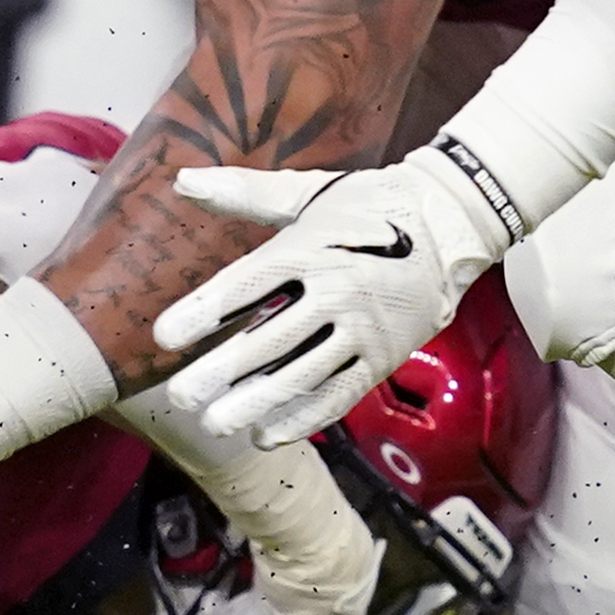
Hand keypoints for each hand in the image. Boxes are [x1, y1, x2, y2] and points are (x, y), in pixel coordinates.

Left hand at [148, 148, 509, 445]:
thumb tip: (182, 181)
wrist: (450, 224)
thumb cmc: (366, 207)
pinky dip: (303, 417)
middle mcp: (336, 288)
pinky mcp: (384, 354)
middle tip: (181, 397)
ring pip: (303, 372)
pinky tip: (267, 433)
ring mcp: (364, 326)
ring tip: (217, 422)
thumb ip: (243, 193)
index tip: (164, 336)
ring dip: (257, 402)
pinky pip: (340, 393)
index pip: (246, 284)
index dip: (203, 312)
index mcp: (309, 248)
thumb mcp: (306, 194)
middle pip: (269, 337)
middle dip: (221, 371)